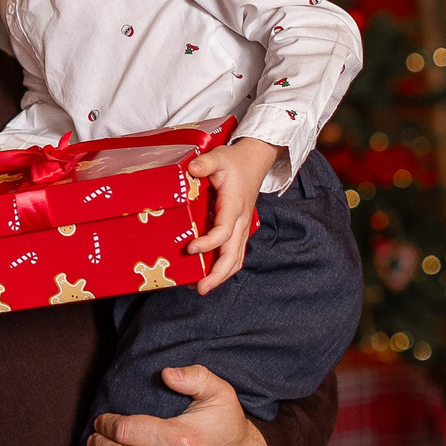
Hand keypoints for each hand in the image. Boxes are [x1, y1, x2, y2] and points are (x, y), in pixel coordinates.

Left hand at [185, 138, 279, 294]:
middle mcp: (241, 221)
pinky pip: (235, 254)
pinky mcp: (239, 230)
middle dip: (218, 274)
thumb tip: (191, 168)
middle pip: (233, 254)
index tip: (190, 249)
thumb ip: (205, 163)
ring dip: (221, 275)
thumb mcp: (219, 156)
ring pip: (236, 259)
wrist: (255, 160)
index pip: (224, 231)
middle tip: (200, 288)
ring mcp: (242, 228)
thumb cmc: (234, 160)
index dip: (208, 243)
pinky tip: (208, 274)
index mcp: (235, 205)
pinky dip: (224, 268)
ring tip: (201, 288)